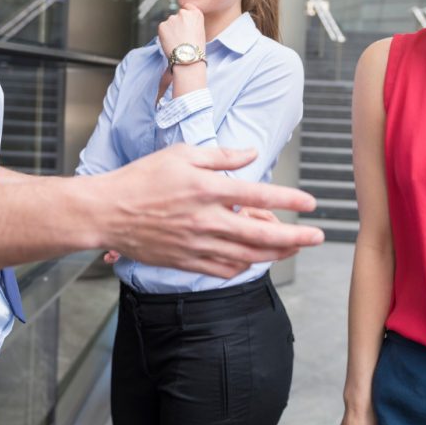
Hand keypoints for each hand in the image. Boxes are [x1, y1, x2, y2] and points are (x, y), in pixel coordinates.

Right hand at [90, 144, 321, 278]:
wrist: (107, 212)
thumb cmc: (141, 179)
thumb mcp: (181, 154)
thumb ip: (221, 156)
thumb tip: (251, 154)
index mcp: (208, 189)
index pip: (260, 196)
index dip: (290, 200)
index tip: (311, 203)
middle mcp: (207, 220)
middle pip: (262, 234)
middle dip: (296, 237)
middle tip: (318, 237)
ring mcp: (197, 244)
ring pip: (248, 256)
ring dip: (276, 254)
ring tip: (293, 248)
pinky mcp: (186, 261)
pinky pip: (224, 269)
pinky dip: (244, 266)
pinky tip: (254, 260)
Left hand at [158, 5, 205, 57]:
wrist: (187, 58)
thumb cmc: (196, 49)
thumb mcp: (200, 31)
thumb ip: (191, 23)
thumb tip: (182, 23)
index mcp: (196, 13)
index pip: (187, 7)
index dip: (185, 15)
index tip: (185, 22)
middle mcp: (184, 13)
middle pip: (178, 15)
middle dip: (177, 23)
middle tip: (180, 36)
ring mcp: (172, 18)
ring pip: (170, 22)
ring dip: (171, 29)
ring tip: (176, 42)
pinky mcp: (162, 25)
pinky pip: (163, 28)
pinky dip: (164, 35)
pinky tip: (170, 42)